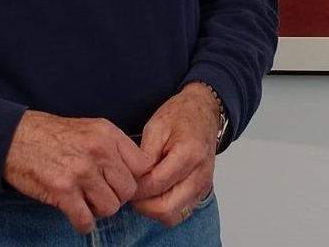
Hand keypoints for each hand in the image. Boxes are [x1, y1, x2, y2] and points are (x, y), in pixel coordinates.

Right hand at [3, 110, 151, 233]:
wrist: (15, 138)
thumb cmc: (53, 135)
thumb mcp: (90, 129)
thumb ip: (114, 148)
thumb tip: (136, 176)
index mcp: (107, 133)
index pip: (142, 166)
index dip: (133, 178)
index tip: (119, 182)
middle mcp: (98, 151)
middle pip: (128, 190)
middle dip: (116, 197)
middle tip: (99, 193)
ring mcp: (81, 171)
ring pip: (111, 208)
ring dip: (98, 210)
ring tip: (85, 200)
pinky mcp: (63, 191)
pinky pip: (86, 221)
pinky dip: (82, 223)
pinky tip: (74, 212)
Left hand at [130, 83, 222, 226]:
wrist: (204, 112)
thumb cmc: (181, 115)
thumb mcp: (156, 126)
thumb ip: (144, 154)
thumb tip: (133, 179)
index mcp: (188, 154)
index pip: (155, 184)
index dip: (135, 187)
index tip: (124, 181)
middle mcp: (199, 175)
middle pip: (166, 209)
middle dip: (143, 205)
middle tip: (130, 192)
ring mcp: (202, 186)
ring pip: (173, 216)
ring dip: (153, 210)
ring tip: (142, 193)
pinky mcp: (202, 192)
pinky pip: (181, 212)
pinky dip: (165, 209)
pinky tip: (155, 193)